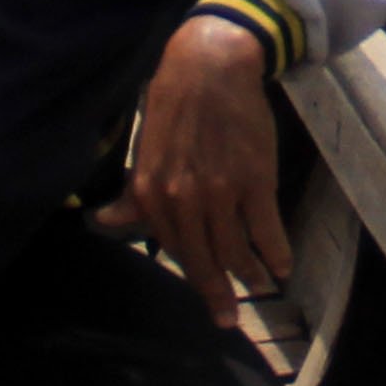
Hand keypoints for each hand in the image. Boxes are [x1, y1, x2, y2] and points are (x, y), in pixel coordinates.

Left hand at [116, 14, 287, 325]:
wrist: (211, 67)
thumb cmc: (174, 104)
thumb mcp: (145, 150)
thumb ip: (133, 194)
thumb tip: (104, 220)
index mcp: (151, 193)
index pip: (176, 249)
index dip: (195, 277)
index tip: (208, 299)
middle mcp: (183, 200)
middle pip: (205, 260)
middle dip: (218, 295)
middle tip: (228, 318)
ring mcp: (221, 192)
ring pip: (236, 250)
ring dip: (249, 273)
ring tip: (258, 285)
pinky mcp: (256, 180)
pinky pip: (267, 230)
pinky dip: (275, 254)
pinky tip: (281, 266)